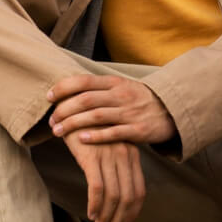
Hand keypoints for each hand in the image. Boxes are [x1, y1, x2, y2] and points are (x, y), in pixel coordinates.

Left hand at [47, 74, 174, 146]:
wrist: (173, 111)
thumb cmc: (141, 100)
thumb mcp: (122, 87)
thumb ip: (100, 88)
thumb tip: (70, 88)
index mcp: (115, 83)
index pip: (83, 81)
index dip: (63, 88)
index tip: (49, 97)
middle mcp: (121, 95)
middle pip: (85, 100)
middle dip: (64, 110)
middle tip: (51, 121)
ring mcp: (130, 112)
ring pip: (96, 116)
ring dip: (73, 124)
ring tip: (58, 132)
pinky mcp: (139, 130)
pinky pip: (114, 133)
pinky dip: (96, 136)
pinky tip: (82, 139)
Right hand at [62, 130, 145, 221]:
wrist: (72, 108)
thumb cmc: (89, 130)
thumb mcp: (109, 146)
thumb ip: (116, 167)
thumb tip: (116, 198)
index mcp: (132, 155)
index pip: (139, 192)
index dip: (133, 214)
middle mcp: (125, 156)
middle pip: (128, 198)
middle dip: (119, 221)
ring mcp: (110, 156)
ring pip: (114, 197)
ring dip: (106, 217)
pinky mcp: (92, 157)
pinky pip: (97, 188)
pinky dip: (95, 205)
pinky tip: (90, 213)